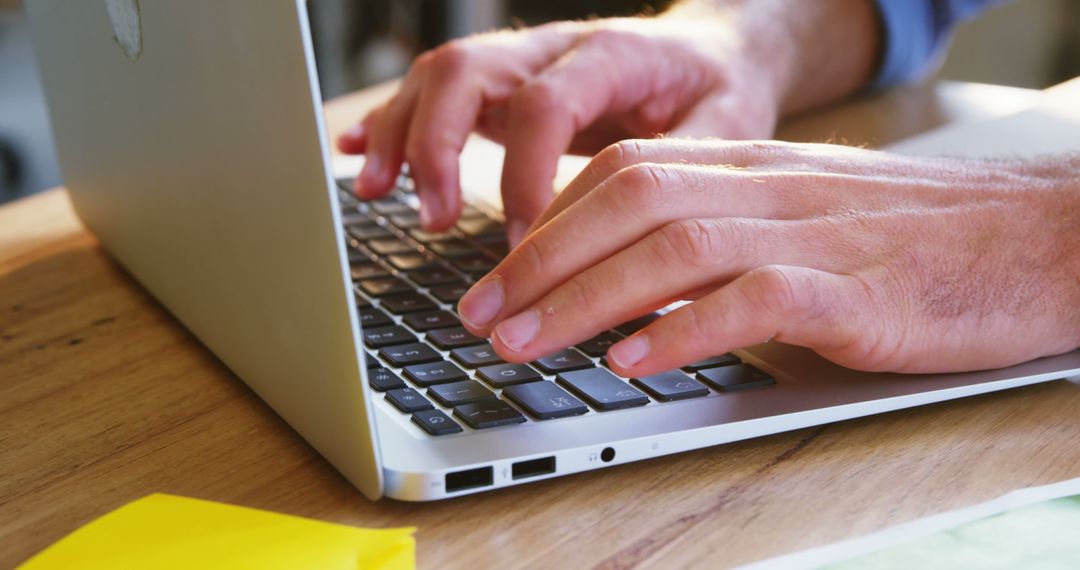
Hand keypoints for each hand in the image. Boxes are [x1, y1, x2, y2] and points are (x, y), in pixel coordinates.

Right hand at [336, 12, 797, 241]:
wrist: (711, 49)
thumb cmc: (718, 89)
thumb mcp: (727, 124)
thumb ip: (684, 171)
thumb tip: (643, 248)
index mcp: (612, 53)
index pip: (547, 106)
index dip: (525, 174)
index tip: (523, 243)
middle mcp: (553, 48)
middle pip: (468, 72)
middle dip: (438, 145)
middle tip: (437, 219)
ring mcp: (521, 60)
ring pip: (439, 76)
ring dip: (401, 133)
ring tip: (378, 194)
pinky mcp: (503, 82)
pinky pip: (433, 90)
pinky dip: (391, 120)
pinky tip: (359, 155)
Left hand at [456, 139, 1079, 374]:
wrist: (1037, 237)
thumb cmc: (912, 236)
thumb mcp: (801, 215)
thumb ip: (723, 231)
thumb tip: (632, 288)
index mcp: (751, 164)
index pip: (622, 171)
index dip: (545, 222)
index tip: (496, 274)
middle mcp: (768, 187)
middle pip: (625, 201)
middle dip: (538, 260)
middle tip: (479, 315)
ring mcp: (810, 233)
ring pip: (671, 247)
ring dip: (582, 297)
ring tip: (523, 341)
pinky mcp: (854, 290)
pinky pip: (751, 300)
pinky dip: (681, 329)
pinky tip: (631, 361)